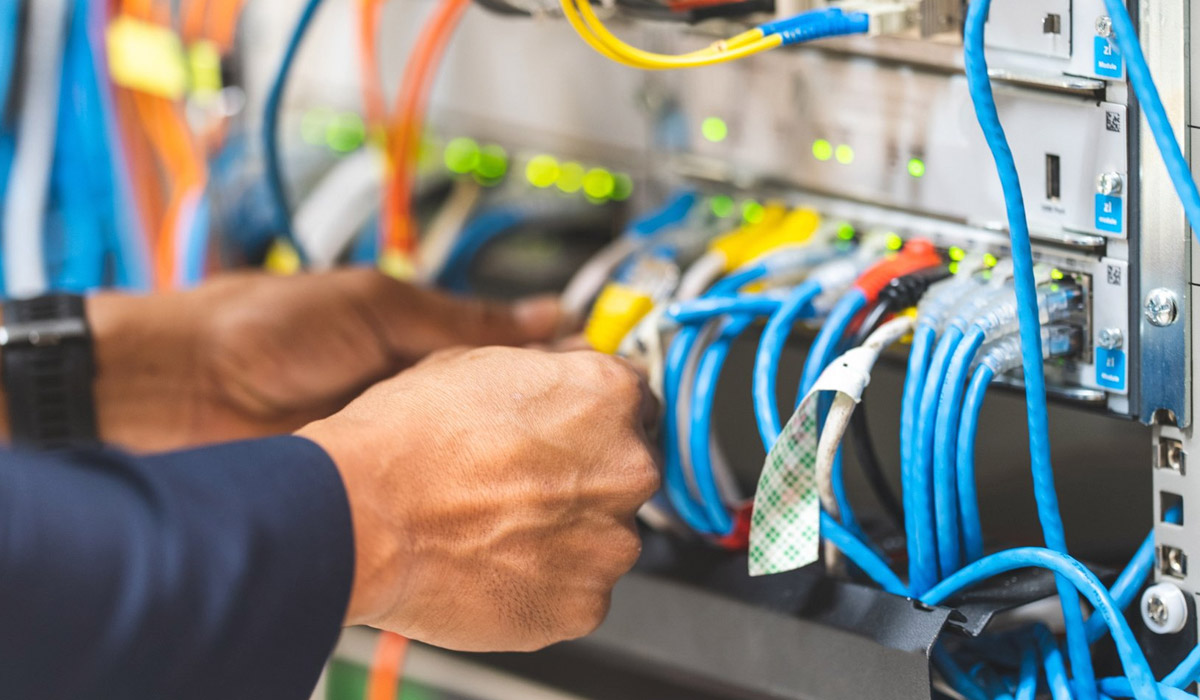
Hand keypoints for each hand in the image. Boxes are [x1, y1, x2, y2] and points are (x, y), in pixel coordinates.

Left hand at [74, 269, 561, 450]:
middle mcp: (408, 390)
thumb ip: (460, 320)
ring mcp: (392, 439)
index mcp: (413, 338)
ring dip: (502, 453)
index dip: (550, 363)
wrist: (178, 388)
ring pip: (468, 450)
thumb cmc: (260, 327)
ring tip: (555, 454)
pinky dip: (458, 488)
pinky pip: (428, 486)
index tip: (601, 372)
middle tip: (589, 422)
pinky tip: (496, 489)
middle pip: (493, 405)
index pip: (502, 353)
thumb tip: (543, 314)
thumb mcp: (377, 304)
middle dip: (536, 414)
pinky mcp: (369, 481)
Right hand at [299, 347, 659, 651]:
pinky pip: (579, 589)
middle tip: (522, 482)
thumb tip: (570, 363)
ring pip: (604, 533)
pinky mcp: (585, 603)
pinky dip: (548, 581)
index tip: (569, 432)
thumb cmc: (407, 438)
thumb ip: (548, 367)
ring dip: (567, 531)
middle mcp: (627, 467)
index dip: (592, 417)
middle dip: (584, 475)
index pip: (633, 402)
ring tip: (499, 524)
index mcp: (608, 396)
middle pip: (626, 469)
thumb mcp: (477, 362)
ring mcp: (610, 541)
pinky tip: (499, 561)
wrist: (361, 516)